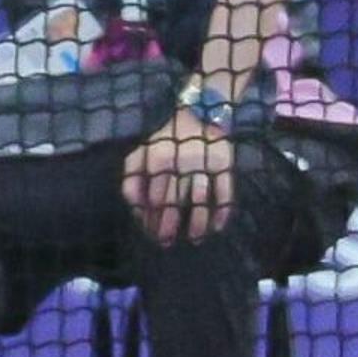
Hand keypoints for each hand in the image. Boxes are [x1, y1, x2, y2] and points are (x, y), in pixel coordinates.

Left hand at [120, 113, 236, 248]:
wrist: (200, 114)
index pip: (153, 197)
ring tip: (193, 239)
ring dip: (197, 223)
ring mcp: (204, 165)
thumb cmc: (166, 141)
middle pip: (175, 201)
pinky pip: (225, 193)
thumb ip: (132, 177)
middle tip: (167, 242)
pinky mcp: (224, 166)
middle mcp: (181, 162)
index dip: (150, 218)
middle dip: (169, 225)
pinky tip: (216, 227)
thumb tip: (133, 206)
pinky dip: (222, 212)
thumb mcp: (143, 153)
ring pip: (200, 200)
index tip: (150, 233)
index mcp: (158, 159)